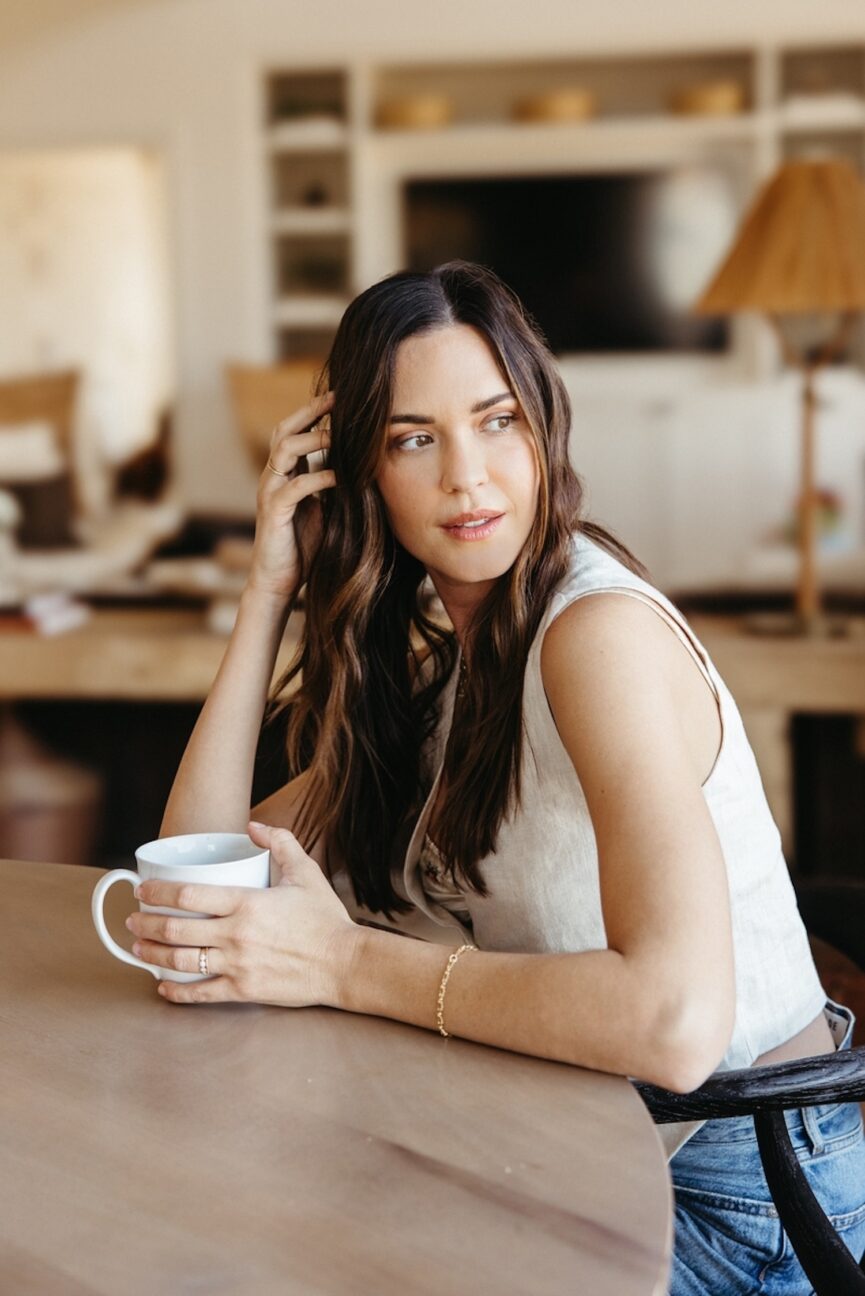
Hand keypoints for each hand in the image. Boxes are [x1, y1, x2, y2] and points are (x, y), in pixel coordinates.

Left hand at [126, 820, 359, 1006]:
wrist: (344, 963)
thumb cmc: (325, 918)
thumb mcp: (305, 872)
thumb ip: (280, 842)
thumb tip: (253, 826)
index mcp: (247, 902)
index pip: (188, 895)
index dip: (157, 892)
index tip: (142, 890)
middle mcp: (236, 934)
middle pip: (176, 929)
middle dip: (146, 923)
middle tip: (132, 919)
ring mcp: (238, 964)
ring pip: (181, 961)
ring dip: (152, 953)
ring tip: (138, 947)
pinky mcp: (243, 990)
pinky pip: (200, 993)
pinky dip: (176, 991)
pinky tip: (162, 985)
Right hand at [248, 391, 335, 600]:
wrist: (280, 581)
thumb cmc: (305, 546)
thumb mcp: (325, 509)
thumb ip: (335, 486)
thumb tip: (365, 466)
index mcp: (285, 474)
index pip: (295, 431)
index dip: (314, 413)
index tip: (341, 398)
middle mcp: (274, 477)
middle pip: (284, 431)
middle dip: (310, 413)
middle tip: (337, 400)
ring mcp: (270, 493)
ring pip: (285, 451)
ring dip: (314, 439)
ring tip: (340, 435)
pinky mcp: (273, 514)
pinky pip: (294, 488)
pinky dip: (317, 478)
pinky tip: (338, 476)